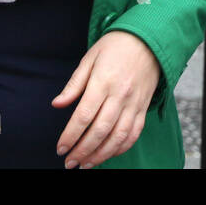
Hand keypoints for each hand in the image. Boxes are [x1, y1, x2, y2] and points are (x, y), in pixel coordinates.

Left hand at [52, 31, 160, 168]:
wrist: (148, 40)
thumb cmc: (115, 46)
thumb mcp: (90, 58)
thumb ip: (74, 84)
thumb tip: (57, 105)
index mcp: (103, 82)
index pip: (84, 116)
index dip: (71, 135)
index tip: (60, 148)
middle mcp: (120, 95)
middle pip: (100, 131)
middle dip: (83, 151)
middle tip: (69, 163)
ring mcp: (134, 103)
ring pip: (117, 137)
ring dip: (101, 155)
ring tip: (86, 164)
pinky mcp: (143, 108)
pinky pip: (133, 134)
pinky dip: (120, 148)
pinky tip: (107, 154)